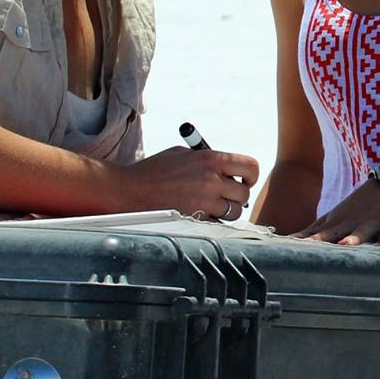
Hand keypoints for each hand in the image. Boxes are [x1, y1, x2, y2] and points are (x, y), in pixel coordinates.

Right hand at [119, 145, 260, 221]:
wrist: (129, 190)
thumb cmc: (154, 170)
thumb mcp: (183, 154)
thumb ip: (207, 160)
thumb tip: (228, 170)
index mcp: (210, 159)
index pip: (250, 166)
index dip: (250, 175)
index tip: (244, 180)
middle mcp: (211, 179)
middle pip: (244, 193)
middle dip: (237, 196)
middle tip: (226, 197)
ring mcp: (203, 201)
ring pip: (234, 212)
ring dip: (227, 212)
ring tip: (212, 207)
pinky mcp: (195, 219)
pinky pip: (217, 224)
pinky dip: (213, 221)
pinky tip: (200, 214)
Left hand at [296, 181, 379, 246]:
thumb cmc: (358, 209)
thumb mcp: (334, 218)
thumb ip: (314, 232)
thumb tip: (289, 243)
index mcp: (334, 224)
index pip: (313, 234)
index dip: (299, 242)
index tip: (282, 250)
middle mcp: (349, 224)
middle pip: (332, 234)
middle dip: (318, 242)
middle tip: (303, 251)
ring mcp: (370, 224)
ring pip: (360, 233)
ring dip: (352, 239)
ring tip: (345, 245)